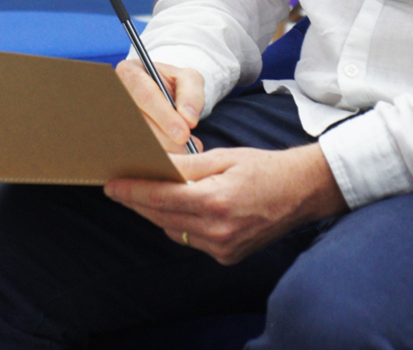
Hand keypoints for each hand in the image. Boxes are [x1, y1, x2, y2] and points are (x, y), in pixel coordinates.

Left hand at [104, 143, 347, 264]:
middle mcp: (216, 231)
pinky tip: (176, 207)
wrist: (300, 192)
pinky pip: (190, 240)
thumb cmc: (263, 168)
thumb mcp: (224, 157)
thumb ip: (188, 164)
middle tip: (119, 186)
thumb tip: (156, 163)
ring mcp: (222, 248)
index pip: (161, 199)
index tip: (111, 185)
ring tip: (142, 194)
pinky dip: (178, 223)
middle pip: (162, 217)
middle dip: (138, 202)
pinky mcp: (227, 256)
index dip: (132, 192)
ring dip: (157, 213)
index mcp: (215, 201)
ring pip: (173, 230)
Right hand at [114, 59, 204, 153]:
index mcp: (130, 72)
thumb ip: (192, 94)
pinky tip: (171, 157)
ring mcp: (111, 118)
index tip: (183, 134)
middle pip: (139, 122)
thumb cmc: (174, 85)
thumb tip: (188, 119)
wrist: (163, 96)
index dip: (165, 117)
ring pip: (135, 140)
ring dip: (161, 150)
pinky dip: (154, 157)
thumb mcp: (188, 79)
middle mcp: (115, 95)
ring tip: (183, 151)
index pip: (145, 96)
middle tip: (186, 147)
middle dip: (165, 138)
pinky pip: (133, 151)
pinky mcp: (114, 137)